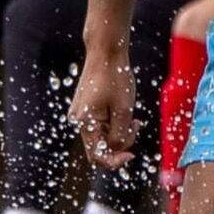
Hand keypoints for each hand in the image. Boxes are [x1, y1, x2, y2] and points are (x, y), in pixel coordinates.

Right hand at [70, 45, 138, 166]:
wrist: (105, 52)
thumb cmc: (116, 77)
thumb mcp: (124, 109)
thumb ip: (120, 135)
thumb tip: (118, 150)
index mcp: (85, 123)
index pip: (98, 156)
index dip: (115, 161)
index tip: (132, 155)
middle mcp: (78, 121)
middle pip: (100, 148)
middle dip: (120, 144)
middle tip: (135, 126)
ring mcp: (81, 115)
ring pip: (102, 137)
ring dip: (119, 133)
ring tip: (133, 118)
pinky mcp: (85, 109)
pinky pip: (100, 126)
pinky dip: (114, 125)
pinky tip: (125, 114)